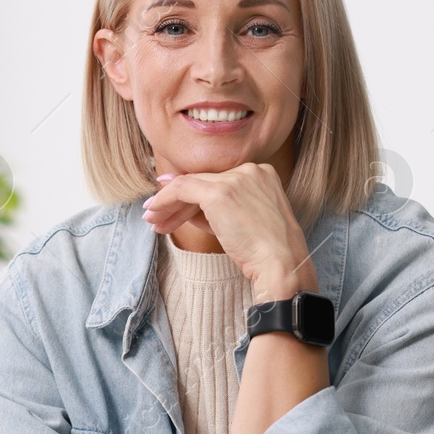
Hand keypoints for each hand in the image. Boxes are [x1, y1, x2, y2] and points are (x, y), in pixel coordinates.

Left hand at [143, 163, 316, 299]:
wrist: (281, 264)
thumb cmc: (266, 251)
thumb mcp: (242, 223)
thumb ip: (216, 210)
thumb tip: (184, 205)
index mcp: (262, 174)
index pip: (218, 182)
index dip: (193, 196)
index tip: (172, 207)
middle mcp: (251, 169)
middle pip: (203, 182)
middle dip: (176, 202)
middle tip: (157, 217)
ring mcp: (236, 178)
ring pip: (190, 185)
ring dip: (167, 204)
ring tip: (152, 220)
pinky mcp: (220, 191)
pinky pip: (182, 189)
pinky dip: (164, 200)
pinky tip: (154, 213)